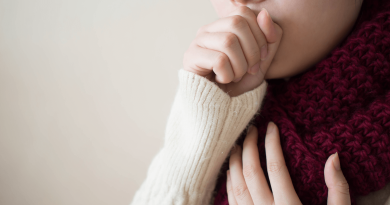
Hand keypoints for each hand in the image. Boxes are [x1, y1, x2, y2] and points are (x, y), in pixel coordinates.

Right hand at [182, 6, 282, 96]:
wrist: (220, 107)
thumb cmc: (238, 82)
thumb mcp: (262, 60)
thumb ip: (269, 36)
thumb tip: (264, 14)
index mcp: (224, 26)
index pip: (244, 13)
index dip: (260, 34)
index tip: (261, 57)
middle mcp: (208, 29)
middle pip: (237, 23)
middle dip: (252, 50)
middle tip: (249, 69)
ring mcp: (197, 42)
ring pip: (228, 41)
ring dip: (240, 66)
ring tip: (235, 76)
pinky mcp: (190, 58)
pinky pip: (219, 60)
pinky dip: (227, 75)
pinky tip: (222, 80)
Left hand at [227, 122, 350, 204]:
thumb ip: (338, 190)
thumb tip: (333, 157)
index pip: (275, 167)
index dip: (271, 143)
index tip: (271, 126)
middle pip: (250, 173)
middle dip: (248, 147)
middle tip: (250, 129)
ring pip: (235, 186)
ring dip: (234, 162)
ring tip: (236, 144)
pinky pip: (231, 201)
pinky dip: (229, 183)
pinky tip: (231, 172)